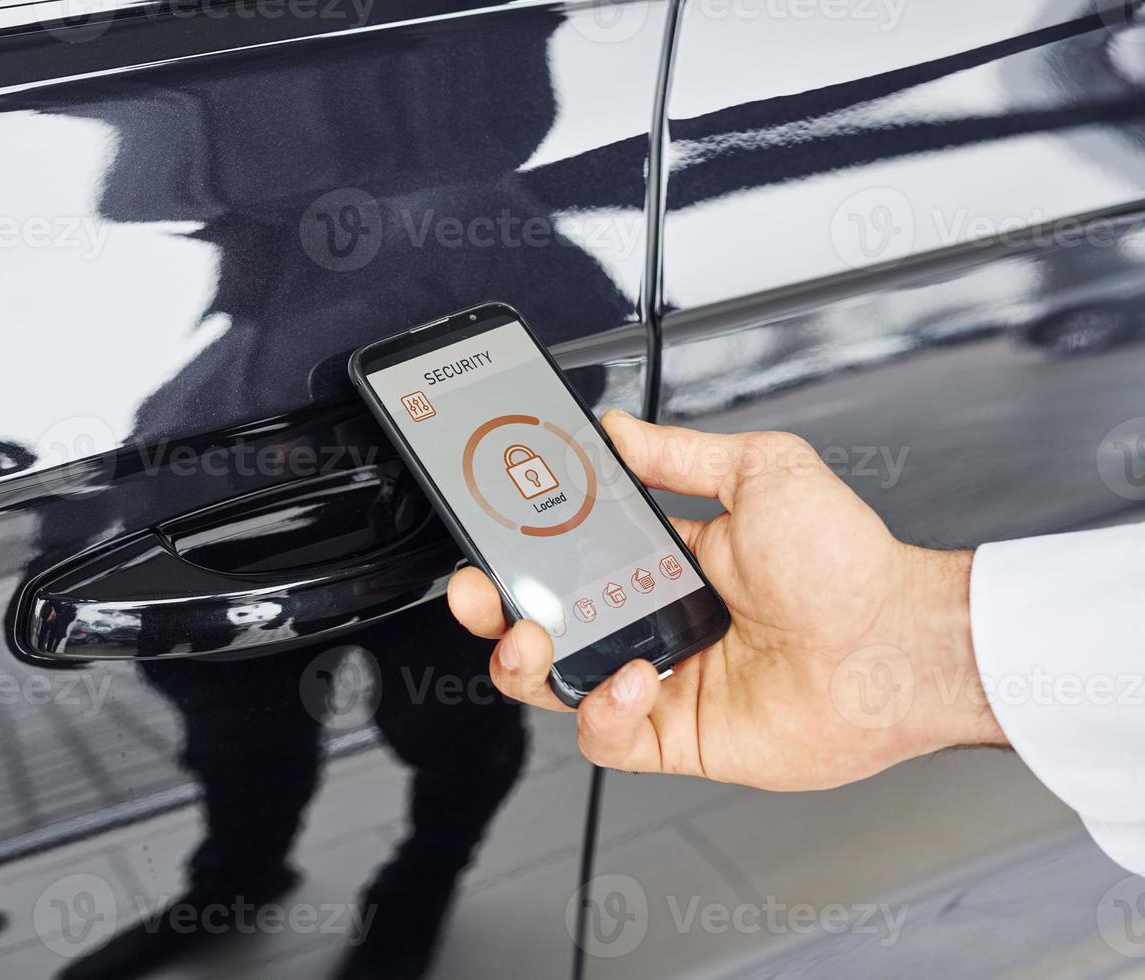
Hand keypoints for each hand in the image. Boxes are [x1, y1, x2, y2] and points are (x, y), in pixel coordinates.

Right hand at [447, 411, 1007, 790]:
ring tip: (534, 638)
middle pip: (547, 624)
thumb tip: (618, 427)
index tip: (492, 532)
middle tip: (481, 594)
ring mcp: (664, 681)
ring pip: (560, 685)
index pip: (570, 558)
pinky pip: (611, 736)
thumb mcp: (760, 471)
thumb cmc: (847, 562)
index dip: (522, 551)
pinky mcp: (679, 736)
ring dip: (527, 664)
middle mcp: (657, 622)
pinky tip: (634, 677)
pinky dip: (604, 711)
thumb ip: (679, 452)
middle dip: (495, 611)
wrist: (899, 641)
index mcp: (667, 562)